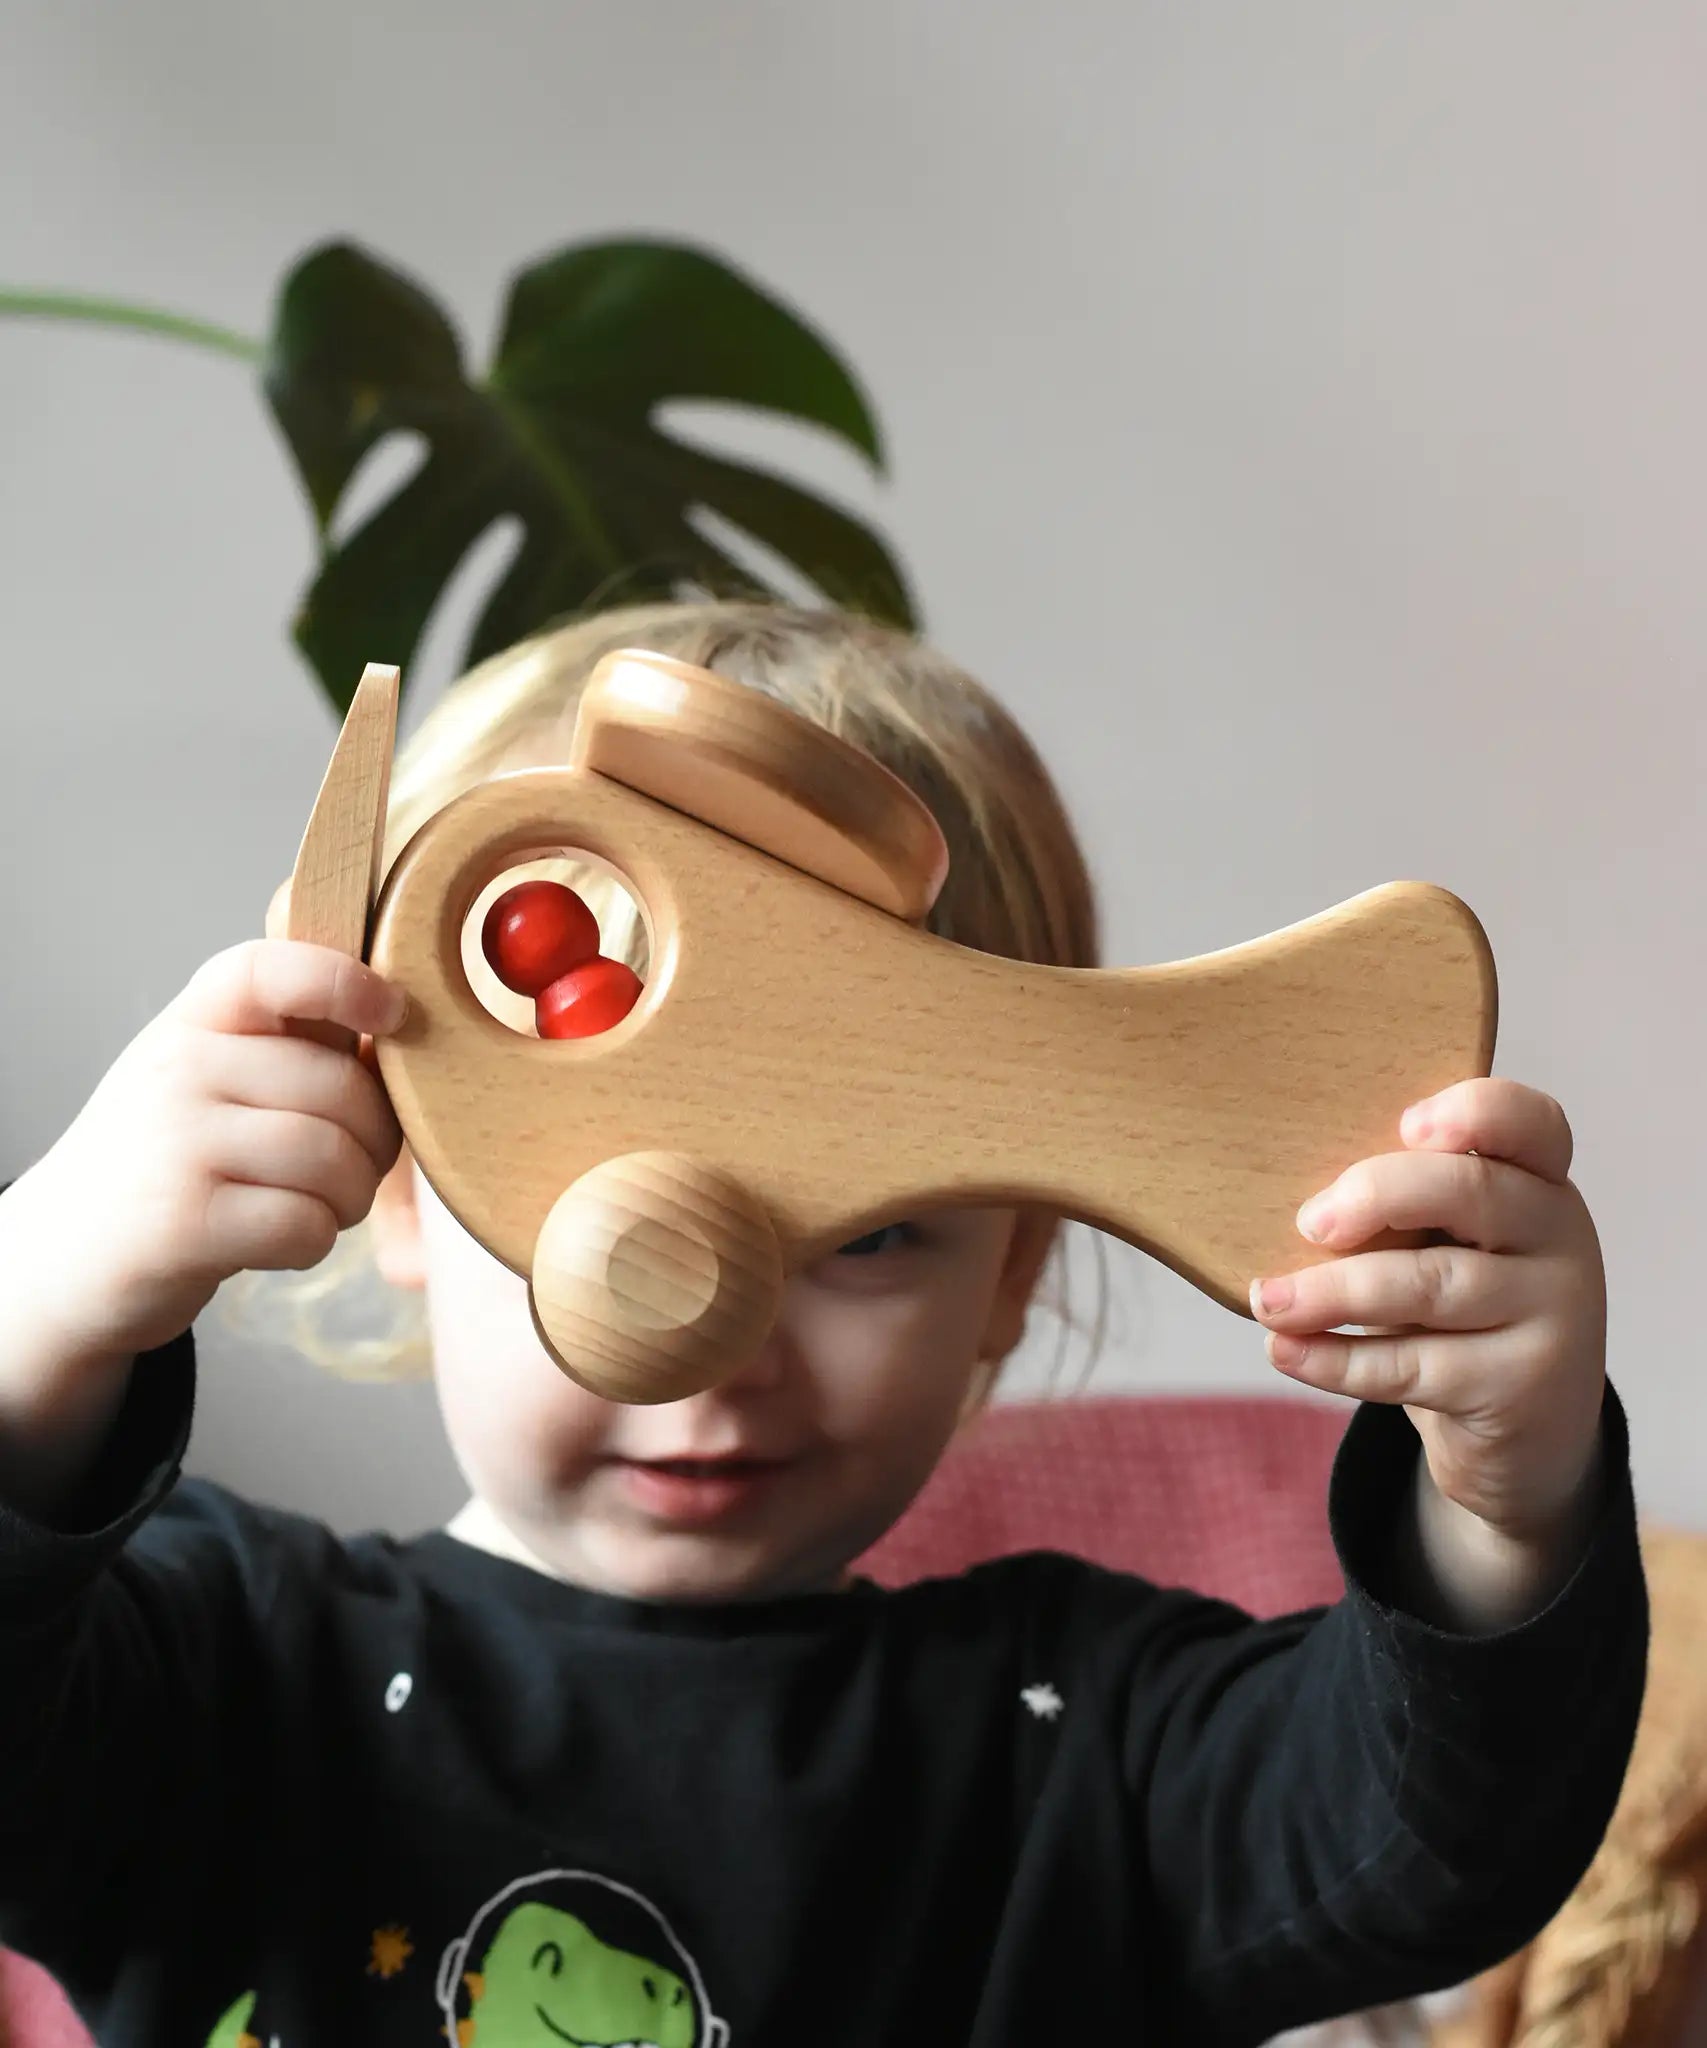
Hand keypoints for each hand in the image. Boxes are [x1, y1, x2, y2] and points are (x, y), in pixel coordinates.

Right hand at [9, 940, 407, 1365]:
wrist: (62, 1255)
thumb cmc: (168, 1162)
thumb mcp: (207, 1079)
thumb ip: (286, 1045)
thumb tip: (401, 1022)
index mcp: (194, 1022)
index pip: (272, 969)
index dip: (347, 983)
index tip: (393, 1012)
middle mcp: (179, 1069)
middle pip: (342, 1088)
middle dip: (375, 1143)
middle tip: (347, 1169)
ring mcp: (176, 1144)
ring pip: (334, 1159)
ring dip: (347, 1199)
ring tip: (312, 1206)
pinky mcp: (184, 1223)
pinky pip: (306, 1224)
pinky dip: (312, 1243)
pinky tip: (275, 1242)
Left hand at [1249, 1077, 1607, 1546]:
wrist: (1525, 1431)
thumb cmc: (1460, 1311)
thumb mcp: (1447, 1244)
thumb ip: (1402, 1210)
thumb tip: (1288, 1206)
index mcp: (1538, 1180)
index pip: (1530, 1122)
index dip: (1474, 1112)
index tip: (1406, 1124)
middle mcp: (1561, 1238)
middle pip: (1473, 1190)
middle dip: (1376, 1194)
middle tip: (1308, 1222)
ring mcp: (1554, 1315)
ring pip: (1433, 1284)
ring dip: (1333, 1290)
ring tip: (1268, 1301)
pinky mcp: (1522, 1389)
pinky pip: (1414, 1366)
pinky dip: (1335, 1359)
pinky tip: (1286, 1349)